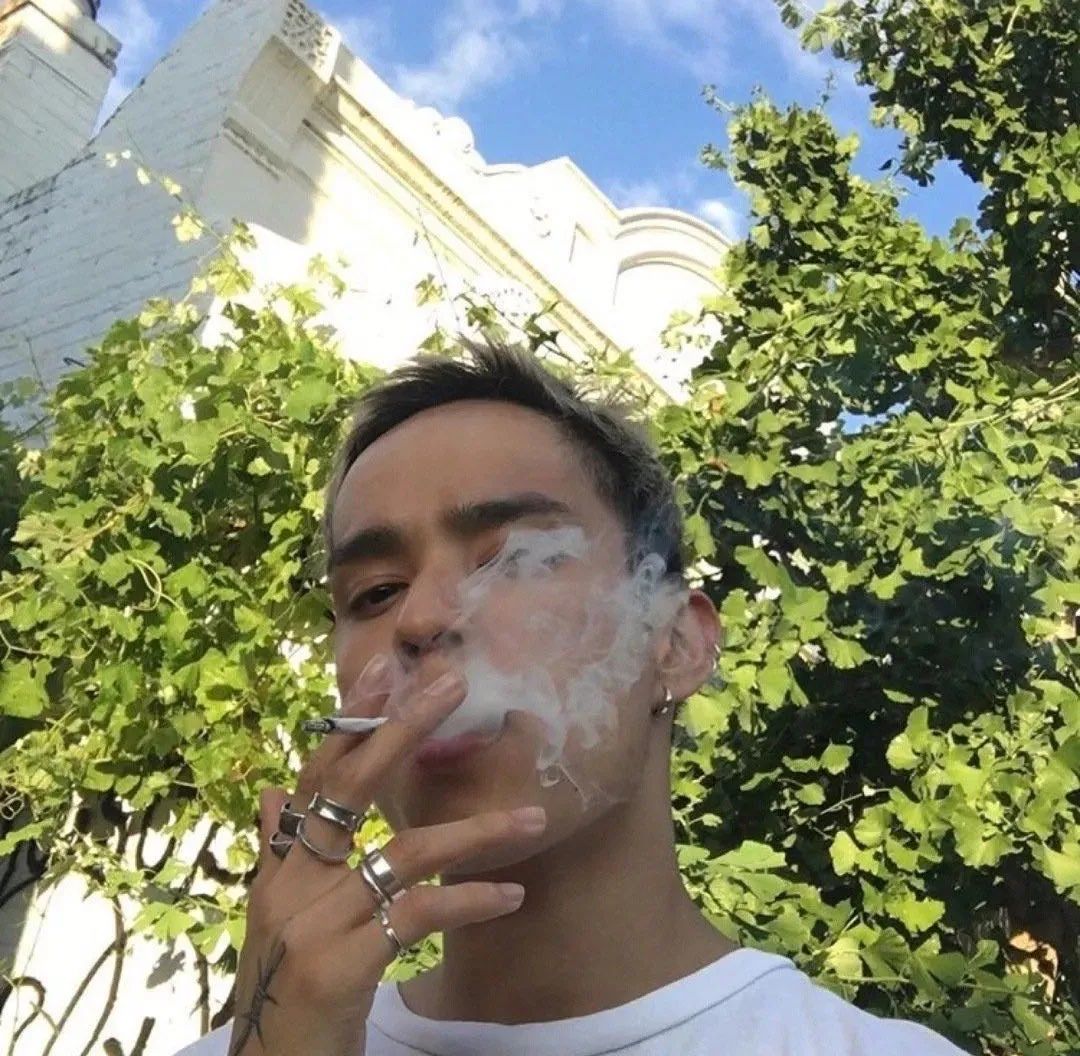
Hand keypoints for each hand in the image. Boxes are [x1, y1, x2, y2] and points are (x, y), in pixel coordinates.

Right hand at [228, 660, 545, 1055]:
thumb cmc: (288, 991)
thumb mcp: (279, 919)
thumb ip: (280, 852)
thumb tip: (272, 791)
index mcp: (280, 867)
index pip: (316, 777)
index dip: (350, 724)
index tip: (386, 673)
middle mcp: (289, 884)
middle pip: (349, 788)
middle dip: (402, 731)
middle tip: (452, 685)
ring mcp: (310, 924)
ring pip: (403, 852)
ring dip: (475, 832)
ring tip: (532, 817)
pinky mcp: (338, 966)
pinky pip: (418, 915)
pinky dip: (470, 900)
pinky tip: (510, 894)